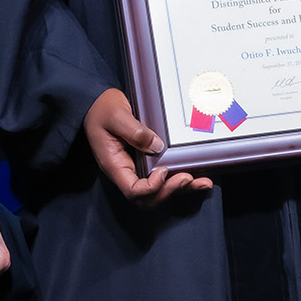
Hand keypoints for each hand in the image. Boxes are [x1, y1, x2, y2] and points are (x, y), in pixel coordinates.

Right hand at [85, 88, 211, 204]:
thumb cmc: (102, 109)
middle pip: (148, 198)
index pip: (133, 191)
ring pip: (159, 191)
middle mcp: (126, 172)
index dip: (151, 187)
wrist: (97, 102)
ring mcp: (136, 168)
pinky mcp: (146, 162)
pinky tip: (198, 176)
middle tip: (188, 178)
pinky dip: (181, 180)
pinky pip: (163, 178)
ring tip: (203, 183)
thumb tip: (157, 146)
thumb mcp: (116, 115)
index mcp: (114, 165)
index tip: (162, 170)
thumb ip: (135, 131)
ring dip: (181, 190)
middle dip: (169, 192)